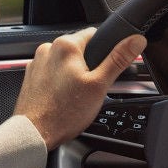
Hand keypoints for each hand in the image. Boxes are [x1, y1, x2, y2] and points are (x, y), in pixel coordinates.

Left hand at [14, 28, 146, 148]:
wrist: (34, 133)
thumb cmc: (64, 112)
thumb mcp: (99, 85)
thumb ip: (118, 60)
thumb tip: (135, 41)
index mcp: (66, 45)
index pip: (94, 34)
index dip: (105, 50)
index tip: (106, 67)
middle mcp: (48, 49)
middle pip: (80, 49)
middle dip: (89, 65)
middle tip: (92, 87)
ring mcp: (37, 63)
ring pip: (65, 62)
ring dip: (73, 74)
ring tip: (76, 96)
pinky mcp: (31, 76)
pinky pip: (52, 73)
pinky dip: (59, 82)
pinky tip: (63, 98)